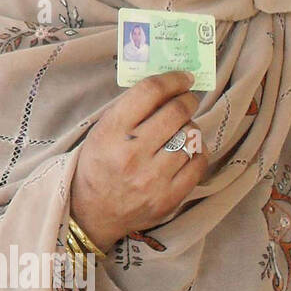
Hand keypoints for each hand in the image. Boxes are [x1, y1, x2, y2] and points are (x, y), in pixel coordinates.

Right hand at [69, 71, 208, 250]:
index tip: (182, 78)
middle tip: (187, 99)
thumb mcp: (100, 132)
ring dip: (190, 127)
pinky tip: (188, 149)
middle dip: (187, 99)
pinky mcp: (169, 197)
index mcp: (110, 132)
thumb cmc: (97, 166)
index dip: (172, 79)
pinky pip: (199, 162)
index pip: (150, 92)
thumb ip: (129, 111)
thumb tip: (166, 88)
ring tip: (182, 130)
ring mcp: (153, 178)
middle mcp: (132, 154)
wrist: (92, 213)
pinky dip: (197, 150)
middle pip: (176, 111)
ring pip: (191, 136)